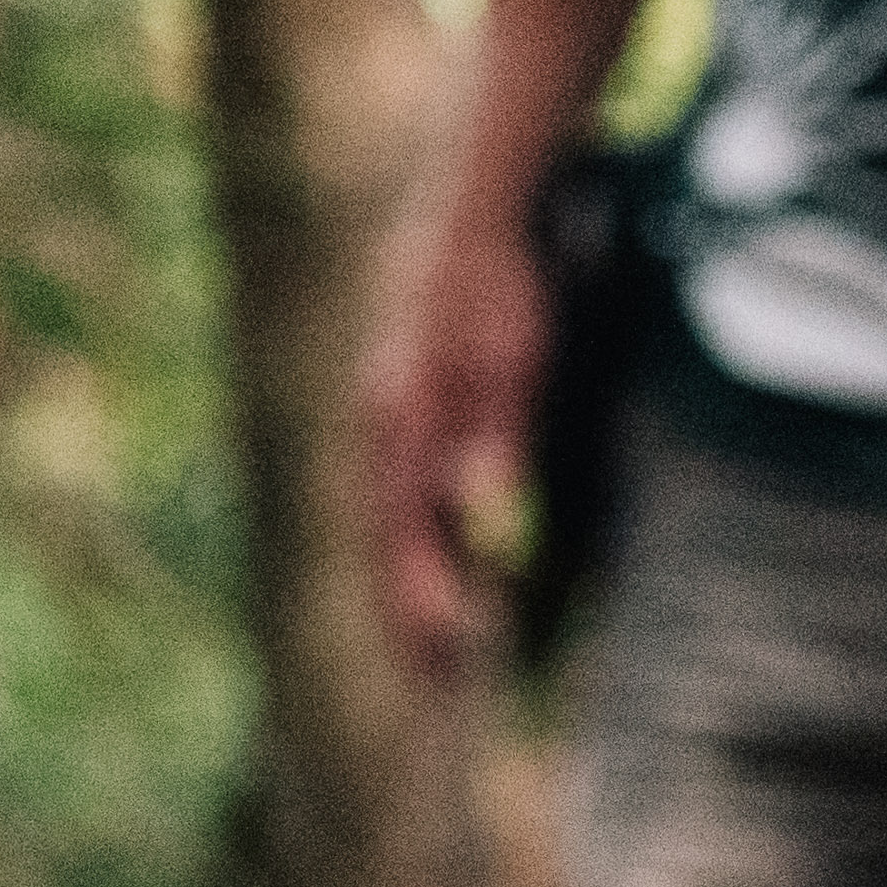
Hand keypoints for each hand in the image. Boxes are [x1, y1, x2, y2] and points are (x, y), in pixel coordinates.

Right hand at [359, 197, 544, 684]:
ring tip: (430, 636)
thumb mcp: (506, 358)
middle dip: (406, 608)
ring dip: (407, 576)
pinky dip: (412, 532)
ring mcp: (385, 411)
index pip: (402, 536)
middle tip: (432, 679)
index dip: (420, 601)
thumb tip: (477, 513)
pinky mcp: (401, 401)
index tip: (442, 663)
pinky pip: (400, 486)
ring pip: (389, 514)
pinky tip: (432, 551)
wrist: (469, 207)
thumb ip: (492, 435)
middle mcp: (380, 425)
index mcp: (399, 422)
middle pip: (386, 535)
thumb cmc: (495, 284)